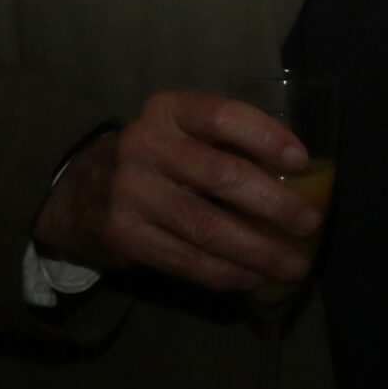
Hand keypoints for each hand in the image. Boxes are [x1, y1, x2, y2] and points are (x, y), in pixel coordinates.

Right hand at [32, 89, 315, 292]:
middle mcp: (145, 145)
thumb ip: (226, 143)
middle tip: (310, 222)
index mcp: (169, 110)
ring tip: (294, 265)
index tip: (302, 160)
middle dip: (274, 204)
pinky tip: (254, 278)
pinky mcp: (122, 234)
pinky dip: (225, 273)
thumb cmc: (156, 157)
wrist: (76, 191)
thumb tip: (303, 177)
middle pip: (220, 175)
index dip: (265, 137)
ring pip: (206, 227)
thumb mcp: (180, 131)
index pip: (222, 115)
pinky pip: (185, 259)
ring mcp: (129, 192)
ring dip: (257, 251)